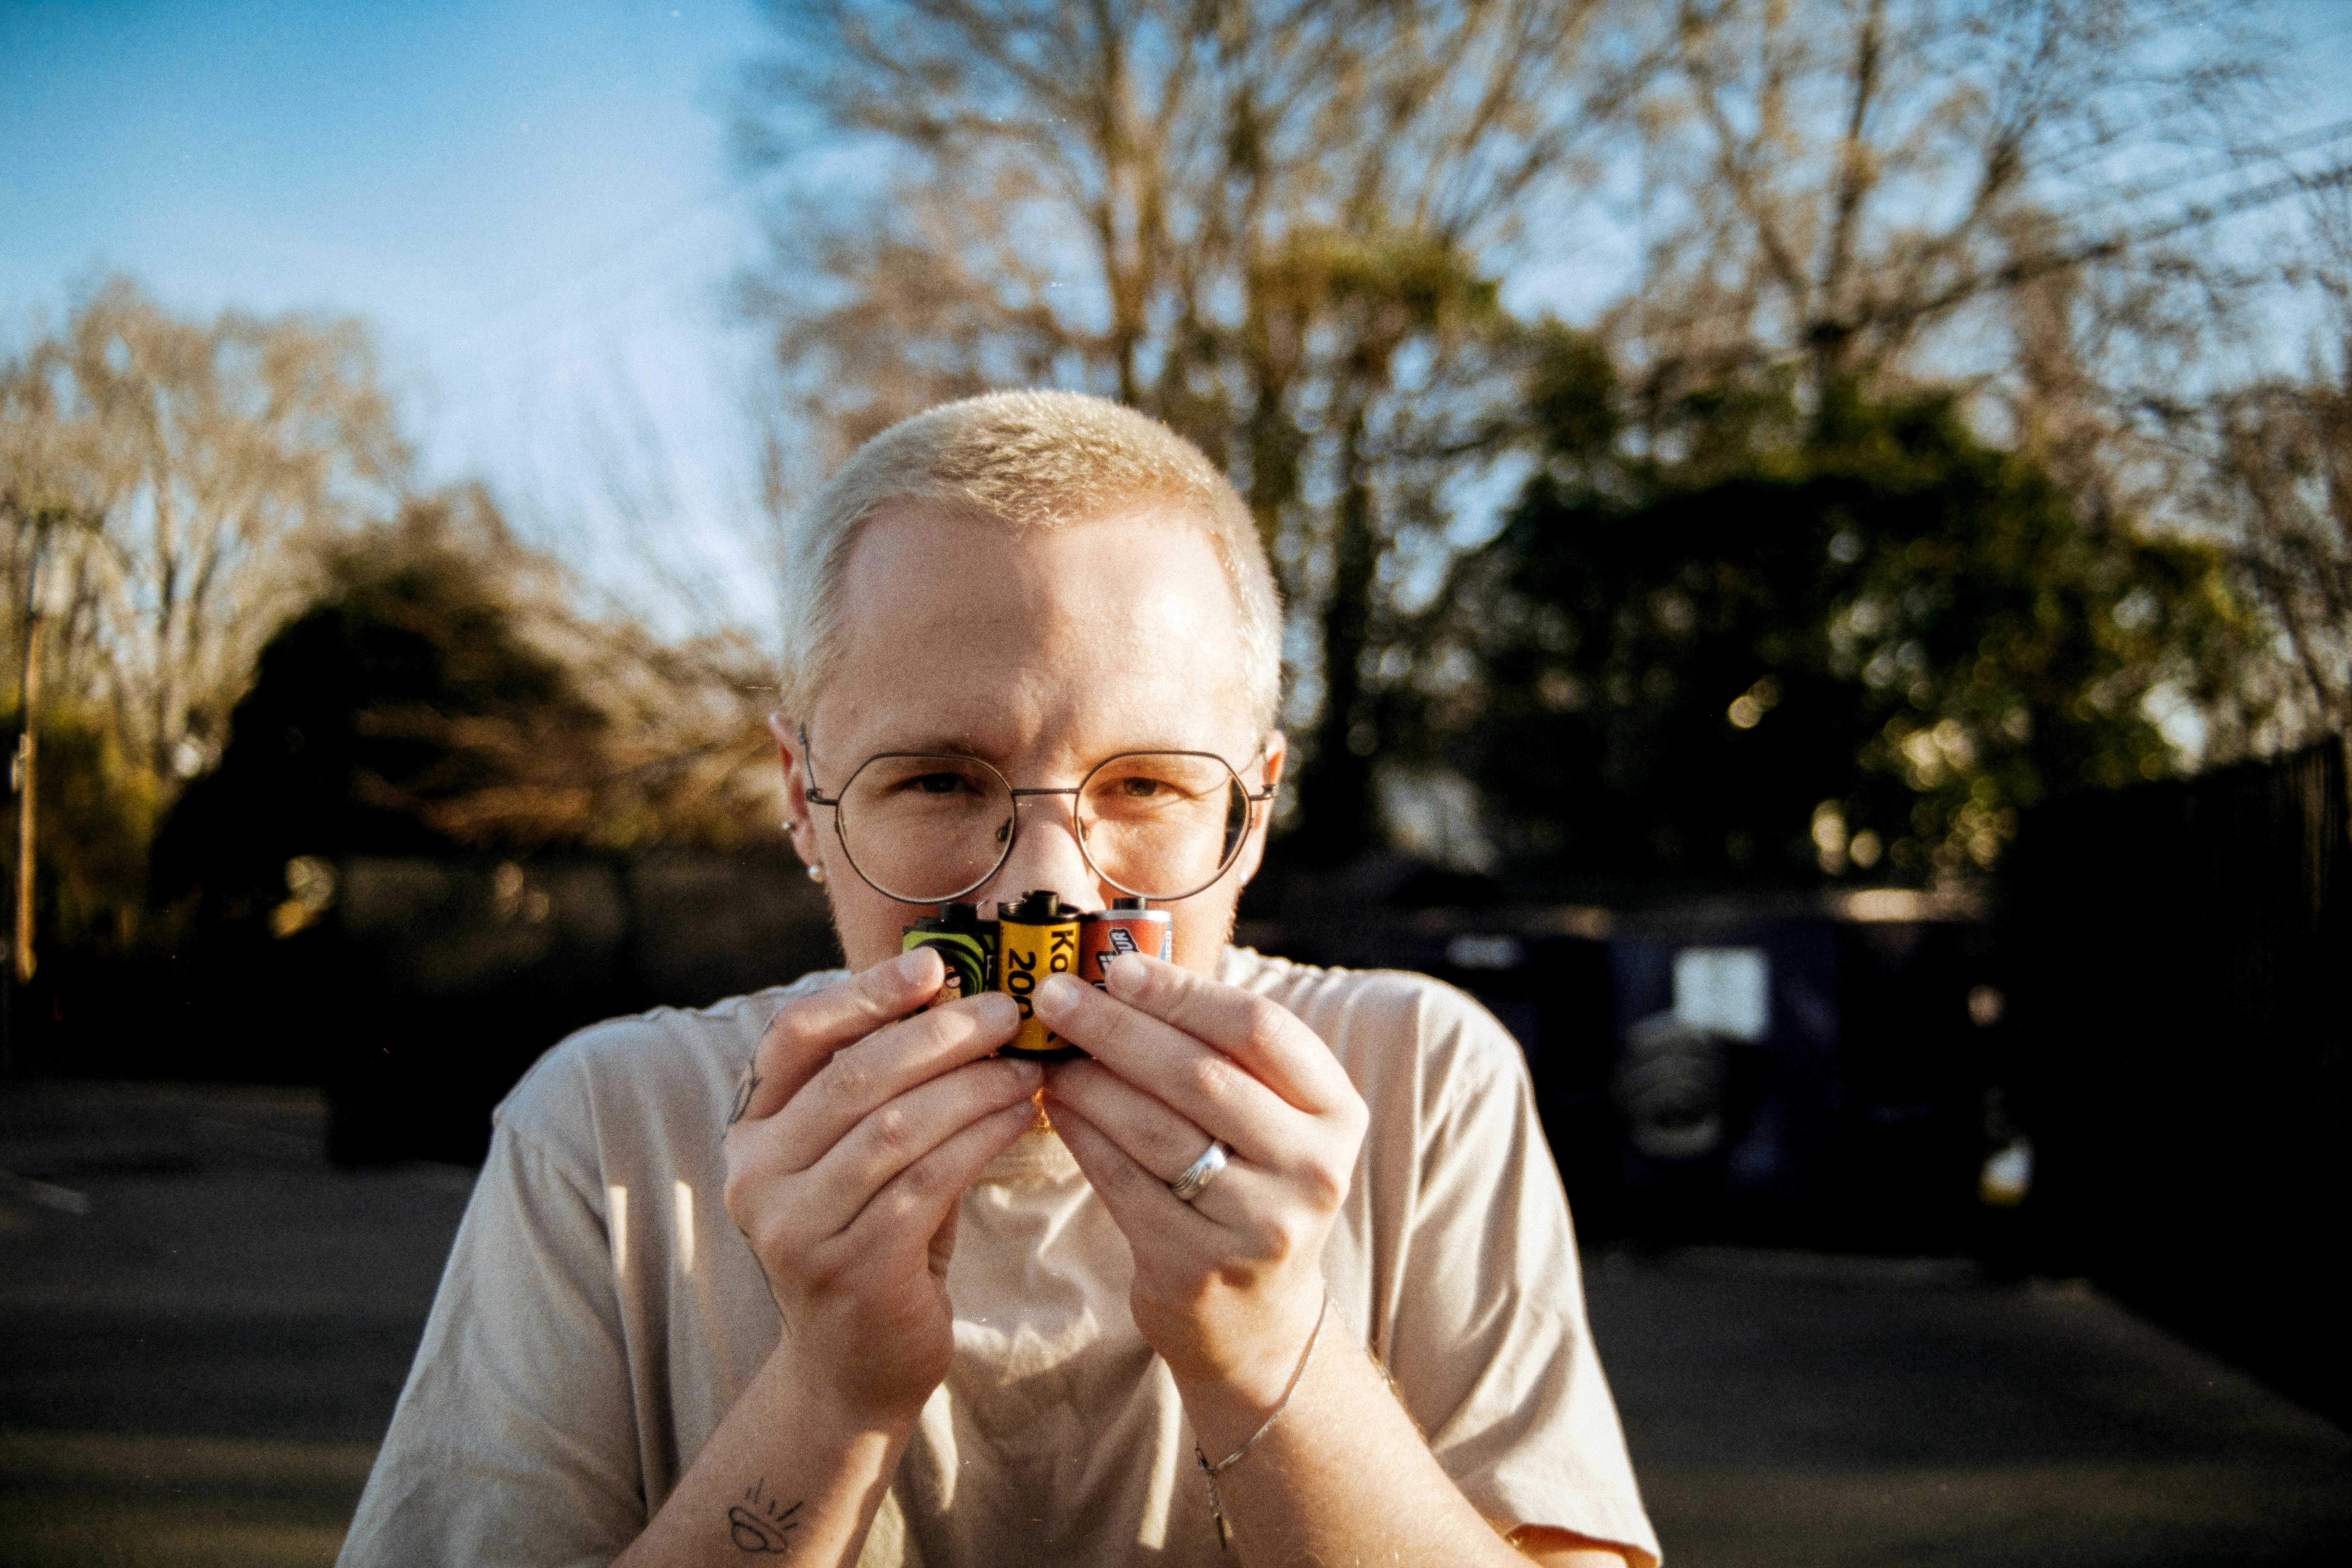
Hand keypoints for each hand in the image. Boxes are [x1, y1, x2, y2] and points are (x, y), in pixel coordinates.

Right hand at [722, 949, 1040, 1427]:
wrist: (856, 1366)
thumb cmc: (874, 1238)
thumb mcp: (862, 1158)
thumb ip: (883, 1089)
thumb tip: (956, 996)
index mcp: (751, 1132)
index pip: (795, 1035)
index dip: (864, 992)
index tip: (934, 963)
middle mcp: (756, 1175)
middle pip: (855, 1076)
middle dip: (940, 1034)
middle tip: (1007, 1011)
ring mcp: (795, 1227)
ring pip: (897, 1126)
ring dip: (973, 1086)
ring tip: (1027, 1065)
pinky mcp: (849, 1268)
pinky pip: (928, 1181)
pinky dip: (982, 1138)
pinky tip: (1023, 1116)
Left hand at [1035, 957, 1367, 1434]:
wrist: (1257, 1318)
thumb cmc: (1249, 1185)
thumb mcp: (1269, 1120)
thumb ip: (1223, 1055)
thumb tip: (1121, 972)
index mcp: (1337, 1113)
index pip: (1259, 1028)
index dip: (1183, 991)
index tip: (1116, 966)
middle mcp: (1312, 1167)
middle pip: (1200, 1074)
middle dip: (1117, 1028)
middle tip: (1054, 996)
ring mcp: (1260, 1223)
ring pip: (1154, 1129)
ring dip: (1088, 1082)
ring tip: (1048, 1054)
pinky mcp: (1199, 1264)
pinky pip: (1123, 1181)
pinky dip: (1081, 1135)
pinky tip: (1053, 1107)